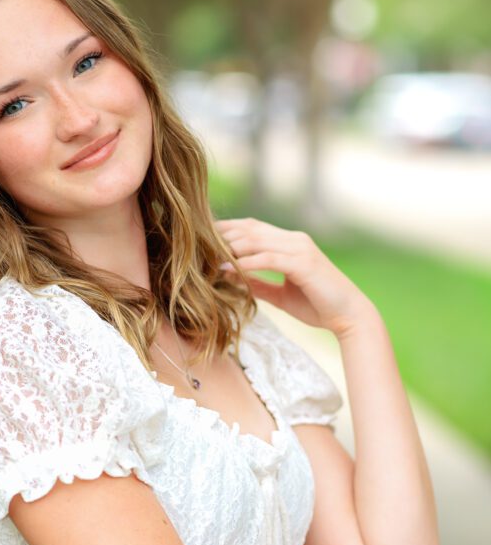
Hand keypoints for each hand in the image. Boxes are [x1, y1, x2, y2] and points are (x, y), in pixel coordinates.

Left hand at [214, 216, 375, 336]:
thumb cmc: (318, 306)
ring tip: (205, 256)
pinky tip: (226, 269)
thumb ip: (258, 284)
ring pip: (256, 240)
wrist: (349, 316)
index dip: (227, 230)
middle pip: (251, 228)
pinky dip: (245, 263)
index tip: (202, 240)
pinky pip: (268, 258)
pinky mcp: (303, 263)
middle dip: (222, 235)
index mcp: (290, 243)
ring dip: (229, 247)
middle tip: (195, 244)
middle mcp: (295, 239)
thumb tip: (232, 279)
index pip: (253, 228)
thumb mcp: (280, 294)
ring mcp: (300, 249)